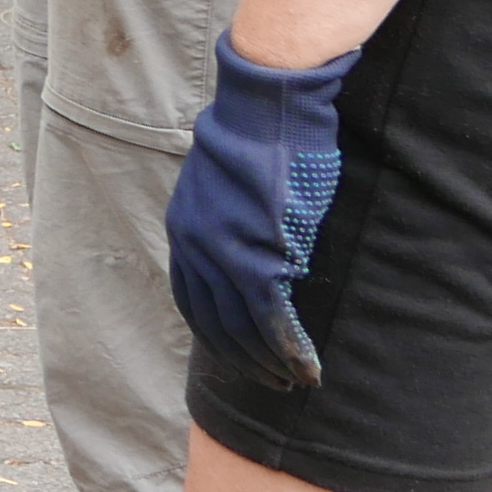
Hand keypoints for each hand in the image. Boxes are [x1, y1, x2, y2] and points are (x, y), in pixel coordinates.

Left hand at [168, 30, 356, 390]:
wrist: (267, 107)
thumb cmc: (260, 138)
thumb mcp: (231, 186)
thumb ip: (234, 224)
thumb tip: (261, 256)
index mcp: (185, 230)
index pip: (192, 300)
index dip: (216, 335)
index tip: (240, 357)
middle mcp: (195, 246)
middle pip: (215, 322)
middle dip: (243, 359)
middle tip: (273, 383)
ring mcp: (224, 253)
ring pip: (243, 327)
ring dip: (270, 362)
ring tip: (295, 383)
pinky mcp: (259, 254)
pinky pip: (271, 318)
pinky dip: (289, 349)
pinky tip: (307, 368)